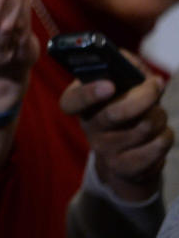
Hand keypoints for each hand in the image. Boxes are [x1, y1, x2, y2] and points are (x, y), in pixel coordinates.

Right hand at [60, 67, 171, 201]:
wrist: (126, 156)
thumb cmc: (126, 109)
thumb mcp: (123, 86)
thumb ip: (129, 69)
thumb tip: (148, 76)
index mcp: (81, 103)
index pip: (71, 101)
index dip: (88, 94)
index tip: (109, 85)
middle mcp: (88, 126)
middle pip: (115, 113)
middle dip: (144, 96)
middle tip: (155, 86)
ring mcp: (104, 149)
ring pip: (144, 127)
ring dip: (160, 116)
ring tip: (156, 115)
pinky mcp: (123, 167)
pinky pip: (156, 147)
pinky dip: (166, 136)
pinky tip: (160, 135)